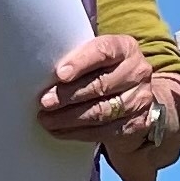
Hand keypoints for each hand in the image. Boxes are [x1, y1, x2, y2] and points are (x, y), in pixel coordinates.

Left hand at [39, 30, 156, 149]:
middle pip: (101, 84)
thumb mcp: (94, 57)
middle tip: (45, 101)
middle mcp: (137, 72)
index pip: (104, 50)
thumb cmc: (102, 72)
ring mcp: (139, 99)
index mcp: (125, 48)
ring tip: (47, 119)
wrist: (131, 100)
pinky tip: (59, 131)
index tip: (59, 74)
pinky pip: (104, 131)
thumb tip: (39, 64)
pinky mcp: (136, 123)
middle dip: (69, 94)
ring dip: (69, 117)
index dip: (81, 62)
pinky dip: (78, 132)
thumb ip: (76, 57)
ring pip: (101, 111)